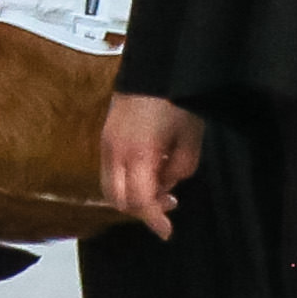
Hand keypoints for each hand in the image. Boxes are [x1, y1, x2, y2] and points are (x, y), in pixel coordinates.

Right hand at [101, 91, 204, 240]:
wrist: (157, 66)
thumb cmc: (176, 98)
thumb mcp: (190, 139)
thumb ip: (180, 169)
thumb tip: (169, 184)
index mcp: (138, 154)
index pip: (139, 202)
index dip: (153, 220)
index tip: (166, 231)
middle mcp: (115, 151)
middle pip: (118, 200)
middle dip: (142, 209)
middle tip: (167, 205)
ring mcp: (106, 142)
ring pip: (110, 187)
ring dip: (132, 195)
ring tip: (159, 184)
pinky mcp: (105, 134)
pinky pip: (110, 169)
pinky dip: (126, 179)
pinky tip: (148, 167)